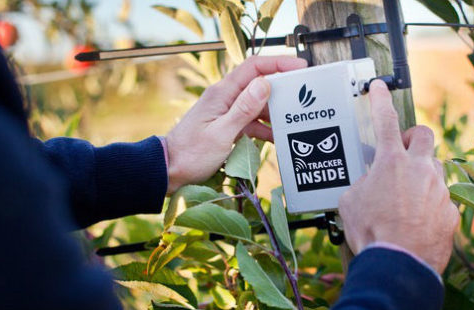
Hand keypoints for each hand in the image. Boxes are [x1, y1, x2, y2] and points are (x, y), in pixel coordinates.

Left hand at [165, 56, 306, 192]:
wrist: (169, 170)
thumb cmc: (191, 154)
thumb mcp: (221, 133)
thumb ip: (243, 109)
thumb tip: (265, 84)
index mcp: (222, 93)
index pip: (254, 67)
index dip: (279, 63)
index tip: (301, 68)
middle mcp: (226, 98)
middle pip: (259, 84)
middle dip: (283, 88)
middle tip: (304, 96)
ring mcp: (227, 112)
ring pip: (259, 104)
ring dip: (276, 111)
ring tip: (296, 119)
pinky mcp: (229, 126)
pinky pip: (253, 122)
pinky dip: (267, 128)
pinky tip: (279, 137)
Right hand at [338, 80, 458, 273]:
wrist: (399, 265)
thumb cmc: (372, 234)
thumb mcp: (350, 202)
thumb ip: (362, 184)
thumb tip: (369, 185)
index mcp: (391, 163)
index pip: (385, 120)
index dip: (380, 100)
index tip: (379, 87)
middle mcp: (420, 170)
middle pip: (424, 134)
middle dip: (413, 137)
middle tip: (402, 151)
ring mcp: (439, 189)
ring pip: (436, 167)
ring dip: (423, 172)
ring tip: (408, 193)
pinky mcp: (451, 210)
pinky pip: (442, 198)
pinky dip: (430, 203)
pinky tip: (418, 219)